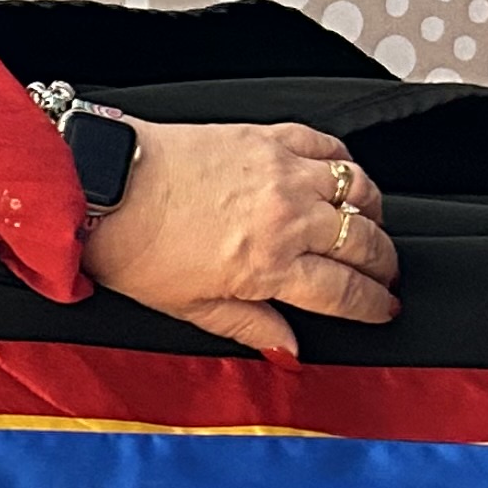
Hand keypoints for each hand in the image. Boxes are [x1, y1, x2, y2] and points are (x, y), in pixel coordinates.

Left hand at [80, 120, 397, 361]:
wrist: (103, 185)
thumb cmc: (132, 246)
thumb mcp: (188, 307)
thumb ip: (248, 326)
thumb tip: (288, 350)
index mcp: (268, 266)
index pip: (344, 291)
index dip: (372, 304)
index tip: (383, 309)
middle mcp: (287, 217)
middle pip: (363, 242)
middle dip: (383, 265)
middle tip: (384, 276)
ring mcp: (282, 172)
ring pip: (359, 192)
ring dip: (372, 215)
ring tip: (369, 230)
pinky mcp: (270, 137)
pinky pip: (329, 148)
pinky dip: (345, 166)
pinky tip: (341, 180)